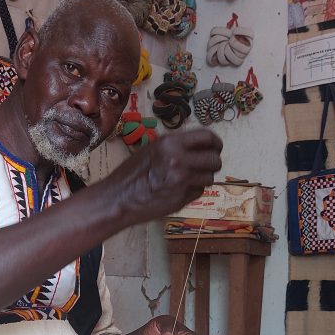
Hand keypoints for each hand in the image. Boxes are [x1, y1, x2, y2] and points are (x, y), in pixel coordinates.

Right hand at [104, 129, 222, 225]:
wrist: (119, 198)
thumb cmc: (132, 173)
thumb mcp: (153, 149)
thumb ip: (177, 146)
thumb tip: (201, 146)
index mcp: (171, 142)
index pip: (208, 136)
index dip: (216, 143)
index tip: (215, 148)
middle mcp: (179, 159)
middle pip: (215, 159)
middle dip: (212, 163)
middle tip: (205, 166)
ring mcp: (182, 179)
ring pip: (210, 177)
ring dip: (202, 178)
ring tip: (186, 179)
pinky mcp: (183, 197)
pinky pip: (199, 191)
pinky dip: (193, 190)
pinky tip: (177, 190)